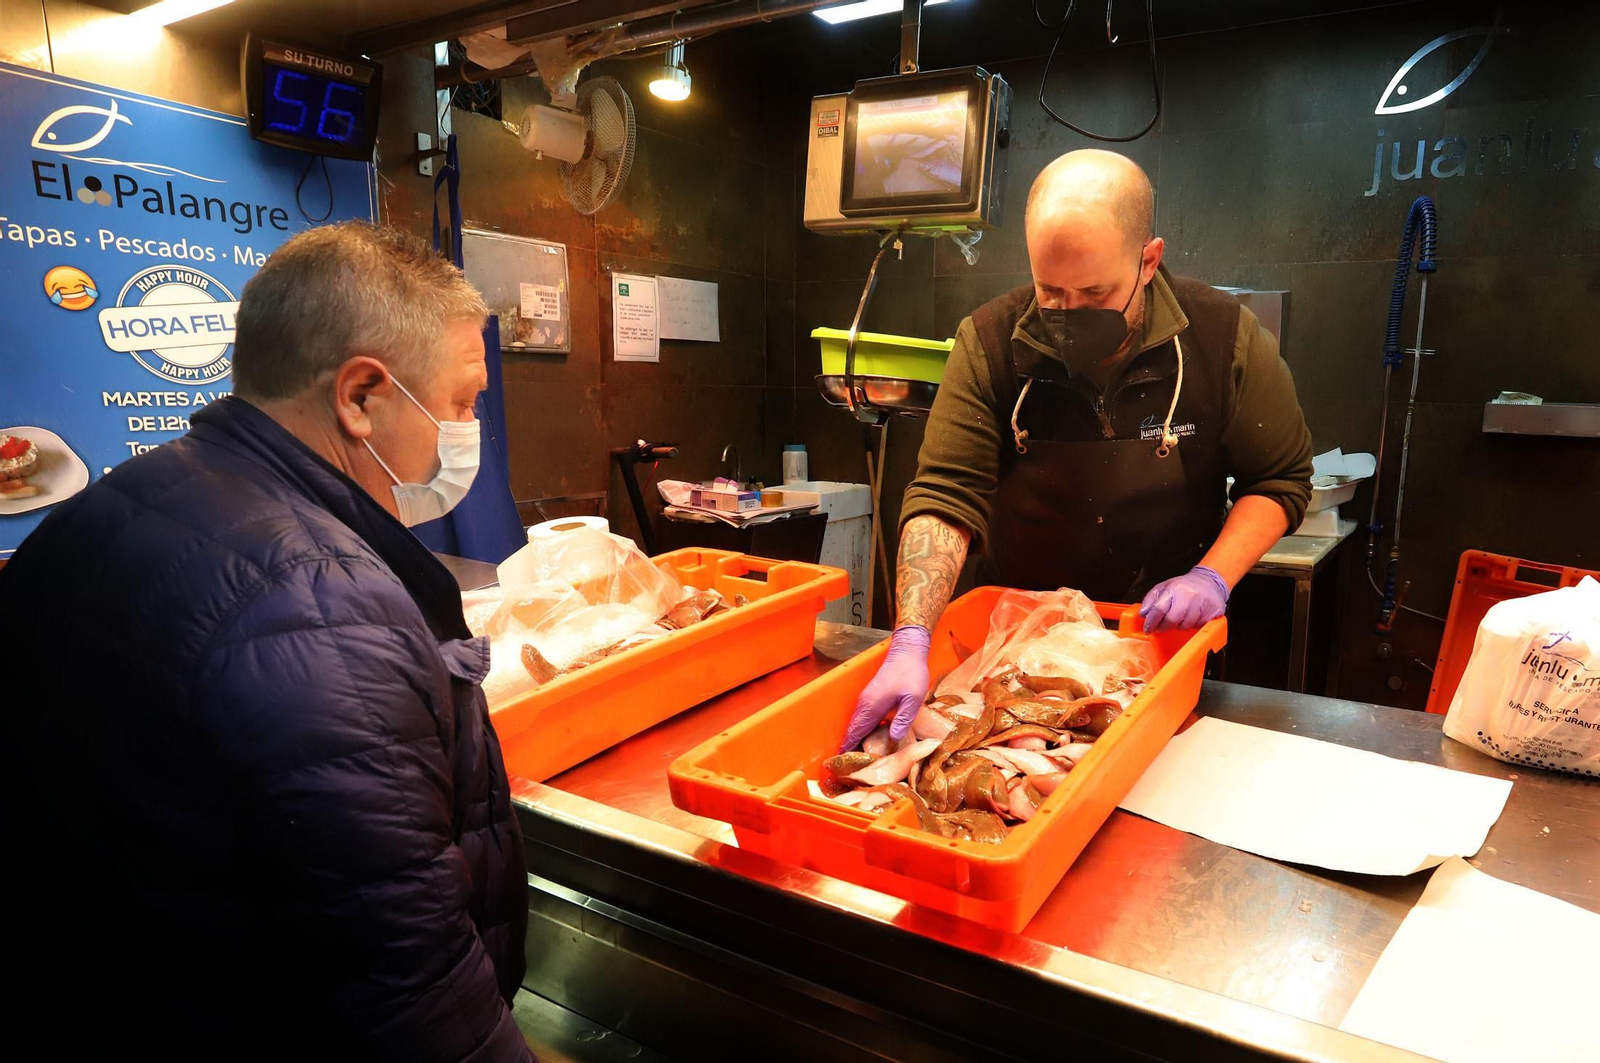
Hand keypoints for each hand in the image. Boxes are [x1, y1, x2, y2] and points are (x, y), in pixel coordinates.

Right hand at [840, 625, 930, 751]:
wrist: (907, 651)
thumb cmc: (911, 674)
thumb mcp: (913, 699)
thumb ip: (902, 719)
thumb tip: (893, 738)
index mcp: (872, 706)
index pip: (856, 731)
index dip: (849, 746)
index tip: (843, 761)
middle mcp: (864, 703)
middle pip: (853, 728)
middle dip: (850, 745)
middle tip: (850, 764)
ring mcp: (867, 698)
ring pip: (857, 722)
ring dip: (855, 737)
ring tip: (857, 755)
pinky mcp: (871, 695)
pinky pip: (862, 716)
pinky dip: (861, 728)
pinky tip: (869, 737)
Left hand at [1140, 565, 1229, 631]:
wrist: (1209, 582)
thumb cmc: (1184, 586)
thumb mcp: (1164, 587)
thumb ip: (1151, 599)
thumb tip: (1143, 614)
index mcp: (1175, 588)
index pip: (1159, 608)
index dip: (1151, 621)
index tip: (1148, 628)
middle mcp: (1189, 595)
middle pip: (1172, 620)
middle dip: (1164, 627)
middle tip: (1161, 627)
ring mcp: (1203, 604)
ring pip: (1185, 625)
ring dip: (1179, 625)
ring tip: (1180, 617)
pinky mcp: (1214, 612)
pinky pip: (1199, 626)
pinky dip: (1193, 625)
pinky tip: (1192, 617)